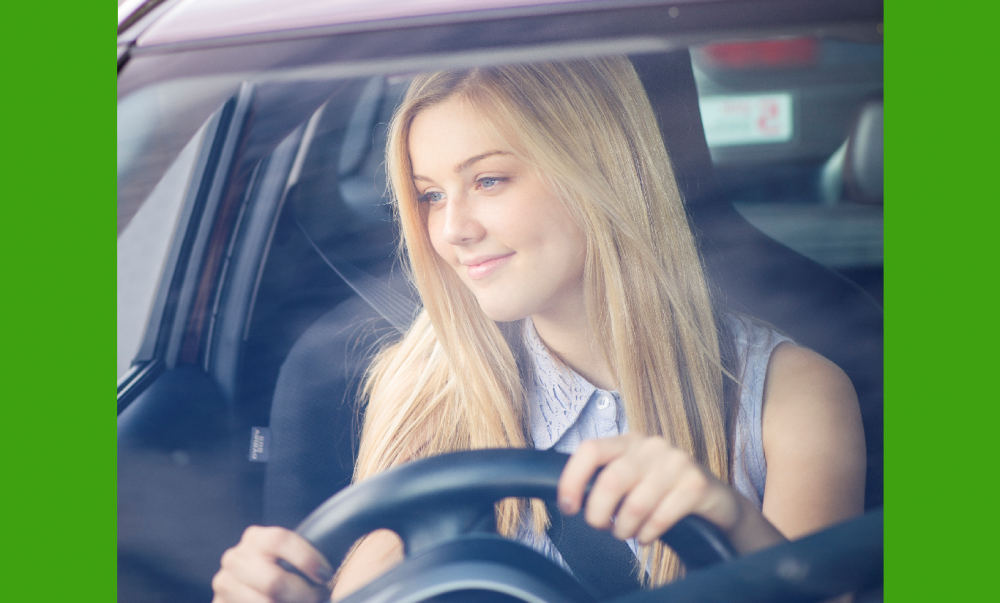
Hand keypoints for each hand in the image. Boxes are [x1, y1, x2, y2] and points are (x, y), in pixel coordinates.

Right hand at [212, 525, 333, 602]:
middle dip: (301, 595)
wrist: (249, 593)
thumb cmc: (283, 577)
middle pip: (274, 580)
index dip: (307, 558)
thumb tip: (348, 548)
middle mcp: (235, 558)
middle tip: (316, 598)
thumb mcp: (291, 560)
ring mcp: (224, 584)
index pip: (281, 540)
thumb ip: (307, 557)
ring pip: (265, 602)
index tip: (325, 575)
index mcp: (256, 538)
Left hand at [557, 434, 742, 545]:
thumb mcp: (632, 477)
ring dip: (625, 529)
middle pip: (610, 481)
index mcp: (629, 441)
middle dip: (598, 514)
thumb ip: (604, 479)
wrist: (717, 501)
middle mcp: (652, 446)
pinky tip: (646, 536)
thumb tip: (571, 499)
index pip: (590, 450)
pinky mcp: (696, 485)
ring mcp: (676, 463)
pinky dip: (647, 535)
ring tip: (627, 533)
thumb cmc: (664, 492)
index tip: (568, 506)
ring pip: (634, 505)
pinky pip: (659, 518)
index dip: (572, 479)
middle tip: (601, 526)